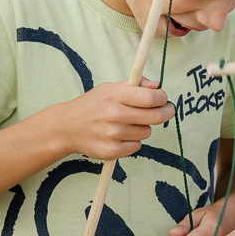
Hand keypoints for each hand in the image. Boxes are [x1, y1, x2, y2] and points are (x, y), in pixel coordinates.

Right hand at [53, 78, 174, 159]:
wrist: (67, 127)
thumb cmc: (93, 105)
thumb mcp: (110, 88)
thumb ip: (135, 84)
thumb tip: (157, 86)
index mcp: (115, 94)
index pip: (151, 97)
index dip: (163, 98)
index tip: (163, 98)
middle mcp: (114, 114)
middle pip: (155, 116)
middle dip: (166, 112)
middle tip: (167, 111)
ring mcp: (112, 134)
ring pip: (146, 132)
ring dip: (143, 127)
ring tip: (128, 124)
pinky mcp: (111, 150)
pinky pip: (137, 146)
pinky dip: (133, 141)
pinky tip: (120, 136)